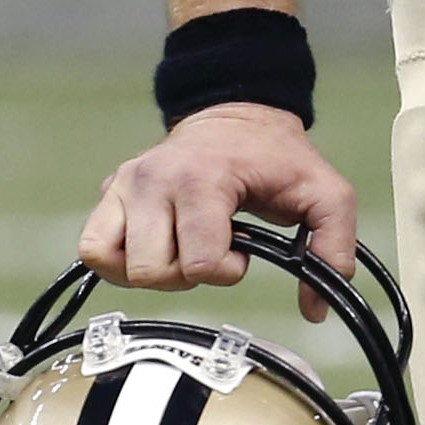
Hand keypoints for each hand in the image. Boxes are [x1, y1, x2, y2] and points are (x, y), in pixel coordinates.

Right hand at [80, 102, 360, 315]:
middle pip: (151, 271)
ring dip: (151, 270)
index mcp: (202, 179)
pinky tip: (153, 250)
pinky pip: (91, 248)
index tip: (241, 253)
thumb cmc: (275, 157)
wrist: (236, 113)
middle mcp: (153, 179)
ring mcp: (124, 184)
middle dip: (185, 275)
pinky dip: (117, 262)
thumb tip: (316, 310)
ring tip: (180, 249)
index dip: (226, 272)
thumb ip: (334, 247)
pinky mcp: (108, 191)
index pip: (199, 264)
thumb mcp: (324, 194)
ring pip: (115, 264)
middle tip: (207, 251)